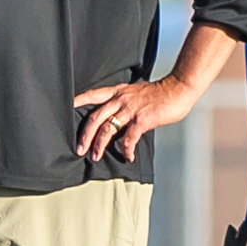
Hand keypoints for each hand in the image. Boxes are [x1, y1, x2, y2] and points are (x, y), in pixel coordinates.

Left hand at [74, 76, 197, 164]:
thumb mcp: (137, 93)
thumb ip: (125, 102)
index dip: (79, 100)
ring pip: (107, 129)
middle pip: (95, 117)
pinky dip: (126, 150)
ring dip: (99, 145)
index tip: (67, 107)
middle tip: (79, 149)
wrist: (179, 89)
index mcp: (119, 91)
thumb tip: (118, 118)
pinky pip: (129, 138)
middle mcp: (121, 99)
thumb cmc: (161, 93)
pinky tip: (127, 157)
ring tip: (95, 156)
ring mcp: (131, 109)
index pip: (93, 94)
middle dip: (85, 135)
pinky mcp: (142, 119)